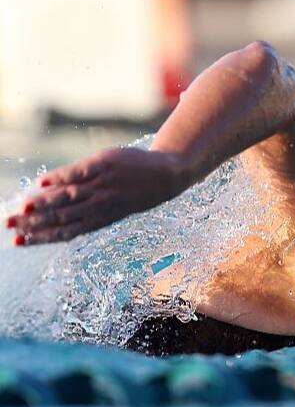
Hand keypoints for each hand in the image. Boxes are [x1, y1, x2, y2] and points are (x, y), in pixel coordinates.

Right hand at [5, 147, 186, 244]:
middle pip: (62, 216)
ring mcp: (103, 184)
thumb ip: (85, 210)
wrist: (167, 174)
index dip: (40, 237)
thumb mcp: (113, 206)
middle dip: (33, 223)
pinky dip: (61, 177)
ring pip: (68, 196)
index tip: (17, 242)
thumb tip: (51, 210)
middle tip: (8, 226)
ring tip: (20, 209)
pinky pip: (79, 171)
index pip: (66, 232)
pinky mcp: (104, 164)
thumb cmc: (136, 191)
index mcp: (101, 218)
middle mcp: (100, 204)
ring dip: (42, 203)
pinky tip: (42, 183)